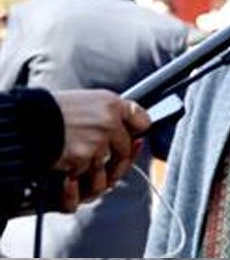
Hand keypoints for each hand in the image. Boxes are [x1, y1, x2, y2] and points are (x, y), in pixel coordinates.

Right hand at [49, 90, 149, 205]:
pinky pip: (87, 183)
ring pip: (109, 174)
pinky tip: (67, 180)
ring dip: (96, 181)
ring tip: (83, 178)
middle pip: (126, 151)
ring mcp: (98, 143)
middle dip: (118, 163)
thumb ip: (105, 113)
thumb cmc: (51, 110)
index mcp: (112, 104)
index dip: (137, 132)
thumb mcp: (85, 101)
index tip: (134, 138)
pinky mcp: (84, 160)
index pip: (142, 120)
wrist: (28, 122)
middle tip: (108, 168)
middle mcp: (110, 122)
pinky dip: (75, 188)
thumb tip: (121, 127)